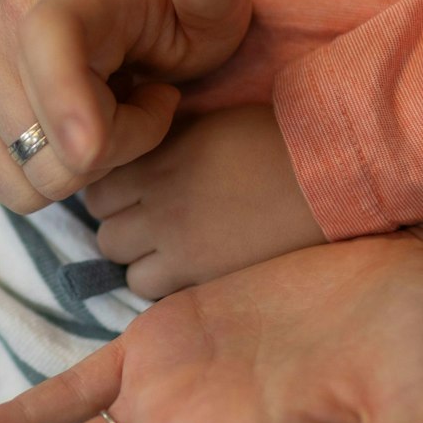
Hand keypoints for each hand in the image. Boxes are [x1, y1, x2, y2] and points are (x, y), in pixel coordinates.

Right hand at [0, 0, 251, 214]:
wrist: (113, 10)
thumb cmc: (171, 12)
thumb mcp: (213, 0)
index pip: (48, 39)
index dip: (63, 98)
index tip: (91, 149)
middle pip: (52, 143)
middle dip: (117, 145)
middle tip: (142, 103)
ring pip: (32, 175)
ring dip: (86, 163)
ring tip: (108, 113)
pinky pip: (8, 187)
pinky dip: (50, 175)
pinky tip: (73, 129)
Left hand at [86, 104, 326, 298]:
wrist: (325, 173)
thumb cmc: (272, 141)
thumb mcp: (206, 127)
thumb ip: (164, 146)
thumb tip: (135, 158)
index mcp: (158, 161)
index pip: (97, 191)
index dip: (113, 198)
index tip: (134, 199)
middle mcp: (159, 204)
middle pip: (106, 235)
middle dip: (124, 233)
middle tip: (153, 230)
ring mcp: (180, 245)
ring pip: (128, 272)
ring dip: (143, 265)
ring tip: (174, 256)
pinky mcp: (205, 276)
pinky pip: (160, 296)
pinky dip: (170, 288)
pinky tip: (194, 273)